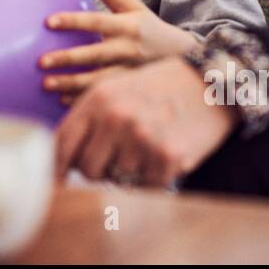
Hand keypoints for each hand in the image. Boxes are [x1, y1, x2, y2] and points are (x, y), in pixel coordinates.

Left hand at [39, 0, 200, 101]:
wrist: (185, 58)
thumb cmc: (152, 30)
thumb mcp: (136, 8)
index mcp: (128, 26)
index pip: (97, 21)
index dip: (73, 21)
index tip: (48, 22)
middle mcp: (129, 50)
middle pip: (95, 54)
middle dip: (67, 59)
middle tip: (41, 62)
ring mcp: (131, 73)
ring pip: (99, 81)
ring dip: (71, 84)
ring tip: (46, 84)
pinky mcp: (131, 91)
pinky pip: (105, 97)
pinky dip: (83, 100)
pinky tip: (62, 101)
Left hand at [55, 57, 237, 185]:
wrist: (212, 82)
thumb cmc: (161, 88)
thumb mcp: (118, 89)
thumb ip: (90, 118)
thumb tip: (62, 157)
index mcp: (99, 98)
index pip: (63, 142)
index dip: (56, 168)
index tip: (55, 183)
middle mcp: (116, 117)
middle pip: (87, 169)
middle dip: (99, 170)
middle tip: (118, 158)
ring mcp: (141, 138)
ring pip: (118, 178)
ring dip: (131, 171)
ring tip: (148, 147)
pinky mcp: (167, 157)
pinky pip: (147, 186)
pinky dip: (154, 178)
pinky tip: (164, 155)